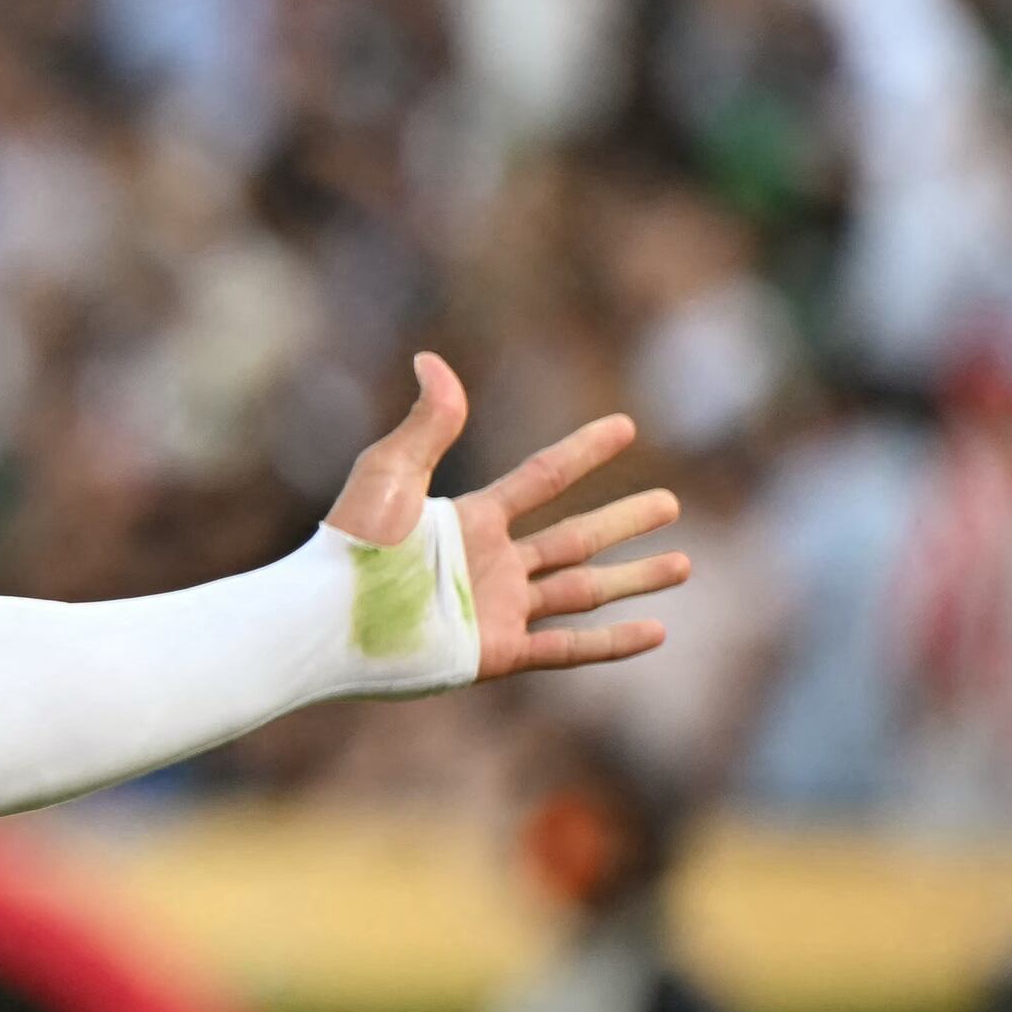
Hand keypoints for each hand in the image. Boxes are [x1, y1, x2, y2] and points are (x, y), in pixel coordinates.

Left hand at [327, 352, 689, 678]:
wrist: (327, 619)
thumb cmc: (350, 545)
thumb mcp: (390, 473)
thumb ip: (427, 423)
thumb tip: (432, 358)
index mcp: (468, 520)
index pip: (542, 479)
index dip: (584, 452)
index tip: (626, 426)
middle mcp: (490, 564)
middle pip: (574, 538)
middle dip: (623, 520)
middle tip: (670, 501)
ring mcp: (497, 610)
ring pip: (583, 590)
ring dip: (634, 576)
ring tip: (683, 561)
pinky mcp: (496, 653)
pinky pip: (568, 648)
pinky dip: (613, 641)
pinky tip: (656, 631)